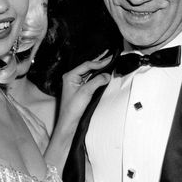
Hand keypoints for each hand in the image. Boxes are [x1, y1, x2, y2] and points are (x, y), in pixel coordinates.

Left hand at [45, 50, 112, 169]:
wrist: (69, 123)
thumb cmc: (72, 109)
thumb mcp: (85, 92)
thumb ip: (97, 81)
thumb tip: (107, 74)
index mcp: (70, 76)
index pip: (86, 65)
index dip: (99, 62)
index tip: (110, 60)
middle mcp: (72, 78)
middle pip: (88, 67)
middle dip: (100, 64)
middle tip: (111, 58)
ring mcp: (76, 84)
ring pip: (90, 73)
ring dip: (99, 70)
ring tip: (110, 64)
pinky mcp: (80, 90)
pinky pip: (90, 80)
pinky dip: (98, 77)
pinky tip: (104, 75)